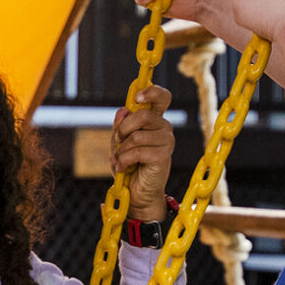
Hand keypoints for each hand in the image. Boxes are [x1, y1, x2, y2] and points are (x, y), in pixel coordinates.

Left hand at [112, 86, 175, 223]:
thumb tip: (123, 110)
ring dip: (122, 150)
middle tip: (117, 142)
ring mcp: (166, 142)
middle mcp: (164, 128)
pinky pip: (137, 151)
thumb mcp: (119, 143)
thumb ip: (120, 127)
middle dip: (123, 129)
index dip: (151, 92)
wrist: (137, 193)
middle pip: (143, 115)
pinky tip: (123, 168)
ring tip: (120, 160)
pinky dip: (124, 160)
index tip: (137, 98)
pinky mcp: (163, 157)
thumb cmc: (129, 166)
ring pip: (137, 135)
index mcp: (154, 120)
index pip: (162, 97)